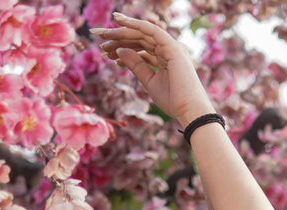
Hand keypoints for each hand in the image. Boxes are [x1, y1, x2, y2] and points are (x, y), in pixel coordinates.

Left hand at [91, 11, 212, 127]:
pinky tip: (119, 21)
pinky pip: (150, 30)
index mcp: (164, 58)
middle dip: (117, 37)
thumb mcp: (149, 82)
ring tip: (103, 34)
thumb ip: (136, 65)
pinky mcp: (171, 46)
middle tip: (98, 36)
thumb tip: (120, 50)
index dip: (121, 47)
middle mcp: (167, 49)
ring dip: (121, 32)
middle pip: (138, 38)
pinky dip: (135, 24)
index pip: (139, 48)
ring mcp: (170, 46)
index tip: (105, 51)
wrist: (189, 110)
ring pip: (141, 33)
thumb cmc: (173, 101)